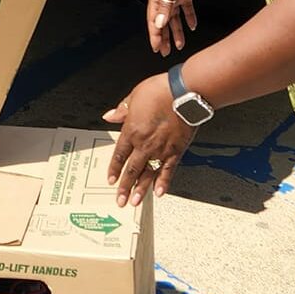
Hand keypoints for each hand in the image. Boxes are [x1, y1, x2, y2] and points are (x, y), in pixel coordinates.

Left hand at [103, 73, 195, 205]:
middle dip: (124, 186)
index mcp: (132, 130)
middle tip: (119, 200)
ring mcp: (161, 149)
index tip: (110, 180)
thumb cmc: (160, 91)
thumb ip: (121, 110)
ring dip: (140, 189)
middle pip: (132, 169)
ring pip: (148, 173)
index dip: (114, 168)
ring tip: (135, 202)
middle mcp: (145, 144)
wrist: (185, 93)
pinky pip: (168, 170)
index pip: (119, 154)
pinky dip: (163, 182)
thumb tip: (109, 116)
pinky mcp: (176, 151)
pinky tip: (159, 192)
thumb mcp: (134, 96)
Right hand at [147, 0, 201, 55]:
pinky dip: (188, 18)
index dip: (155, 35)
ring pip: (174, 18)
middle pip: (162, 21)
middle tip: (165, 51)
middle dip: (163, 37)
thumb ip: (164, 8)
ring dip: (176, 31)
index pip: (153, 20)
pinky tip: (192, 26)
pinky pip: (186, 9)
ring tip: (179, 44)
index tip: (156, 48)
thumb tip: (159, 23)